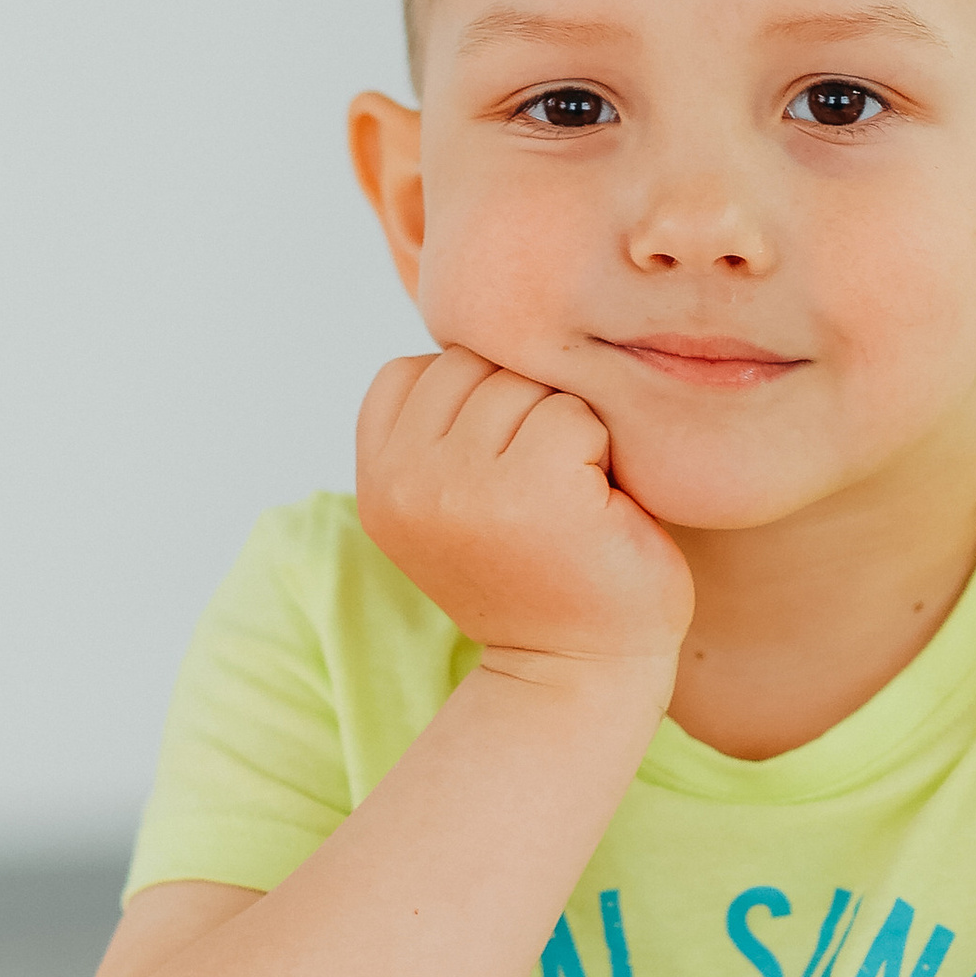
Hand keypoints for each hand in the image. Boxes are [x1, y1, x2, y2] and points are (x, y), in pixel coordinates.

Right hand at [356, 350, 692, 681]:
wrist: (581, 670)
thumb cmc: (536, 571)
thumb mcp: (451, 497)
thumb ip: (435, 425)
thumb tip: (460, 306)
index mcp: (376, 482)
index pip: (416, 371)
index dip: (472, 406)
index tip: (496, 478)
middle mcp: (406, 483)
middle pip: (473, 365)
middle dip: (520, 411)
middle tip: (539, 495)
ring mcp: (465, 486)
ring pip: (525, 383)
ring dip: (562, 430)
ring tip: (563, 501)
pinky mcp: (536, 489)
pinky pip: (574, 412)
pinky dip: (599, 452)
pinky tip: (593, 510)